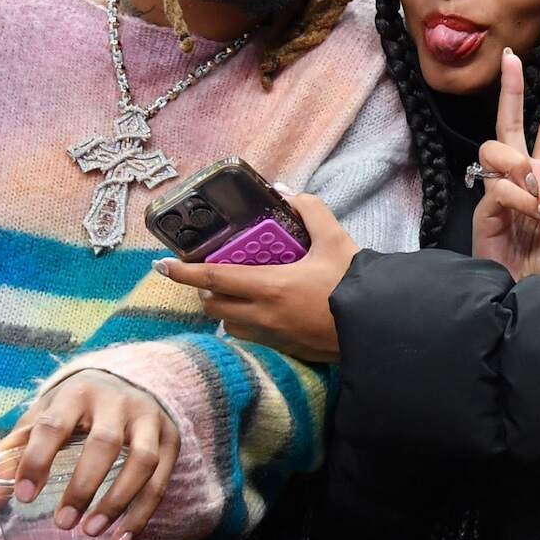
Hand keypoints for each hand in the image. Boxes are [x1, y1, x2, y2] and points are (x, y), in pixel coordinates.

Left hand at [0, 370, 179, 539]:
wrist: (129, 382)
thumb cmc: (78, 408)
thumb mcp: (45, 414)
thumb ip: (18, 448)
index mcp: (77, 394)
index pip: (54, 425)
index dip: (37, 460)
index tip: (24, 496)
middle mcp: (118, 402)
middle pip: (104, 444)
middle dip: (83, 487)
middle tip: (63, 523)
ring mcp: (149, 419)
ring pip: (142, 461)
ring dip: (117, 501)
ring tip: (92, 531)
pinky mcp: (171, 438)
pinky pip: (161, 480)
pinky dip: (142, 513)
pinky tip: (122, 538)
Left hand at [156, 191, 359, 361]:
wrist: (378, 325)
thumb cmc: (354, 283)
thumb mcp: (335, 238)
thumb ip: (310, 210)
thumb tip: (286, 191)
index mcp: (270, 286)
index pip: (213, 279)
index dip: (183, 272)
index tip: (160, 265)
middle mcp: (263, 314)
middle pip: (214, 305)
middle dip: (204, 290)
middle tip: (209, 274)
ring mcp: (273, 335)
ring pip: (229, 324)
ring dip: (223, 308)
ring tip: (235, 293)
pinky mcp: (285, 348)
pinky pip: (250, 336)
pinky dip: (244, 323)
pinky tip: (262, 311)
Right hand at [471, 49, 539, 280]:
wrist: (522, 289)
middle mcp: (520, 175)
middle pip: (509, 121)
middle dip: (511, 88)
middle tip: (511, 57)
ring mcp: (498, 188)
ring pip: (498, 148)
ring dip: (520, 165)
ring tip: (537, 194)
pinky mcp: (483, 206)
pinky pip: (499, 187)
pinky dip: (520, 198)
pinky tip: (531, 214)